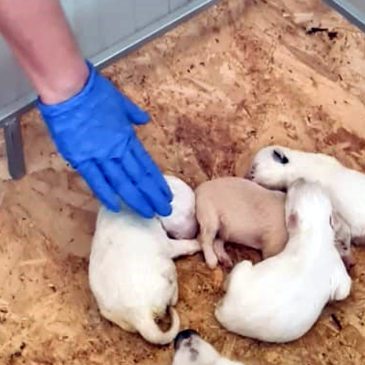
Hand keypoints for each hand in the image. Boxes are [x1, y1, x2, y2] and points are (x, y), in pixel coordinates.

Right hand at [37, 60, 171, 217]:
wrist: (70, 88)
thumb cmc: (95, 92)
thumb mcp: (121, 101)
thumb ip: (134, 114)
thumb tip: (145, 120)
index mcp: (127, 137)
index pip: (146, 165)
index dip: (157, 182)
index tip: (166, 194)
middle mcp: (117, 150)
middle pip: (139, 177)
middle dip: (153, 196)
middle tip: (165, 211)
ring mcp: (99, 156)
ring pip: (122, 182)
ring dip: (136, 199)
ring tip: (149, 213)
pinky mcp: (81, 159)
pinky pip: (95, 180)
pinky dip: (106, 194)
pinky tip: (116, 207)